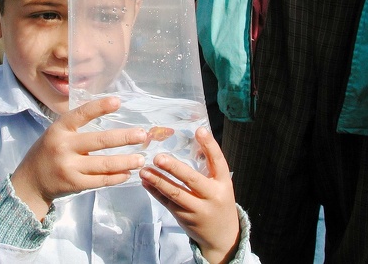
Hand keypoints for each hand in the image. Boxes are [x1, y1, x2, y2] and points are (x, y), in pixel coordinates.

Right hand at [11, 97, 146, 219]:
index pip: (81, 114)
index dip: (99, 107)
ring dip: (126, 161)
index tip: (118, 101)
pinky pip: (101, 180)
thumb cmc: (49, 151)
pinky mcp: (75, 184)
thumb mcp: (57, 133)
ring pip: (104, 164)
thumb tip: (110, 114)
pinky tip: (128, 173)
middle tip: (142, 135)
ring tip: (141, 158)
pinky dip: (117, 177)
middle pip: (99, 141)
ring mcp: (69, 167)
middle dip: (124, 138)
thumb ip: (77, 126)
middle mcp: (63, 147)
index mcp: (59, 129)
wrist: (31, 181)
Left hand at [140, 128, 239, 263]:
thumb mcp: (220, 184)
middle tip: (158, 157)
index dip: (210, 145)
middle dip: (174, 168)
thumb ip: (208, 166)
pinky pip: (167, 203)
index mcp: (223, 183)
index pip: (218, 161)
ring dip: (158, 181)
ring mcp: (198, 209)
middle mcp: (212, 196)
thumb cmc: (218, 201)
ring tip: (144, 170)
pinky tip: (145, 181)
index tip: (199, 130)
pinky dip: (155, 192)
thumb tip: (192, 138)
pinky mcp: (184, 218)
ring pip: (176, 193)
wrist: (222, 236)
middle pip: (192, 180)